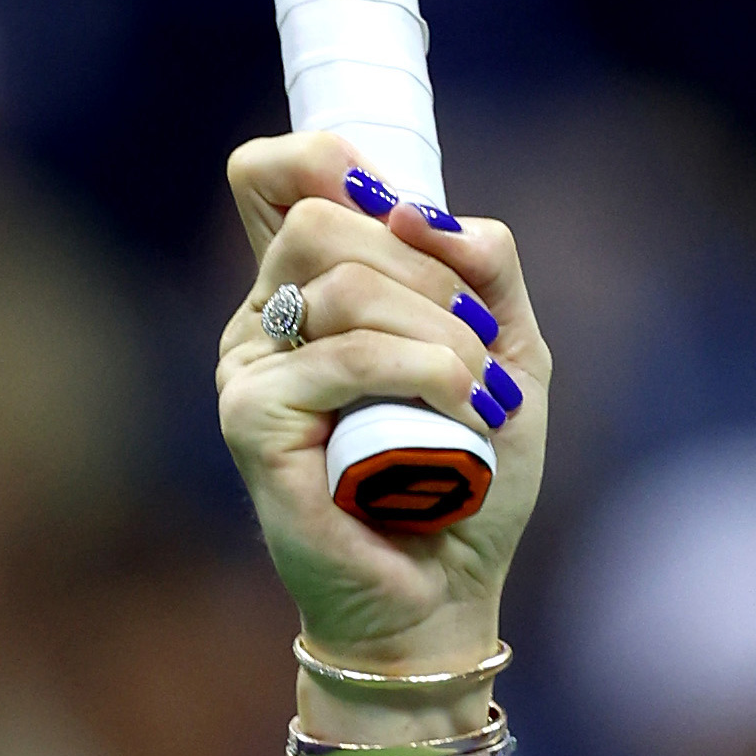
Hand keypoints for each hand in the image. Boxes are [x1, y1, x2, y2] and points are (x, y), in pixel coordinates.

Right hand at [215, 132, 546, 666]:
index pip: (274, 174)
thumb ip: (486, 267)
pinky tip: (460, 414)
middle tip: (482, 345)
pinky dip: (422, 373)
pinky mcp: (250, 420)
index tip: (407, 219)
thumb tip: (424, 211)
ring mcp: (248, 366)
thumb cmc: (468, 476)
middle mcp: (265, 317)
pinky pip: (341, 357)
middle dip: (428, 272)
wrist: (444, 592)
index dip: (331, 163)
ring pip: (344, 283)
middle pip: (325, 217)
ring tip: (481, 398)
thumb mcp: (507, 355)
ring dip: (442, 333)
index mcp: (310, 289)